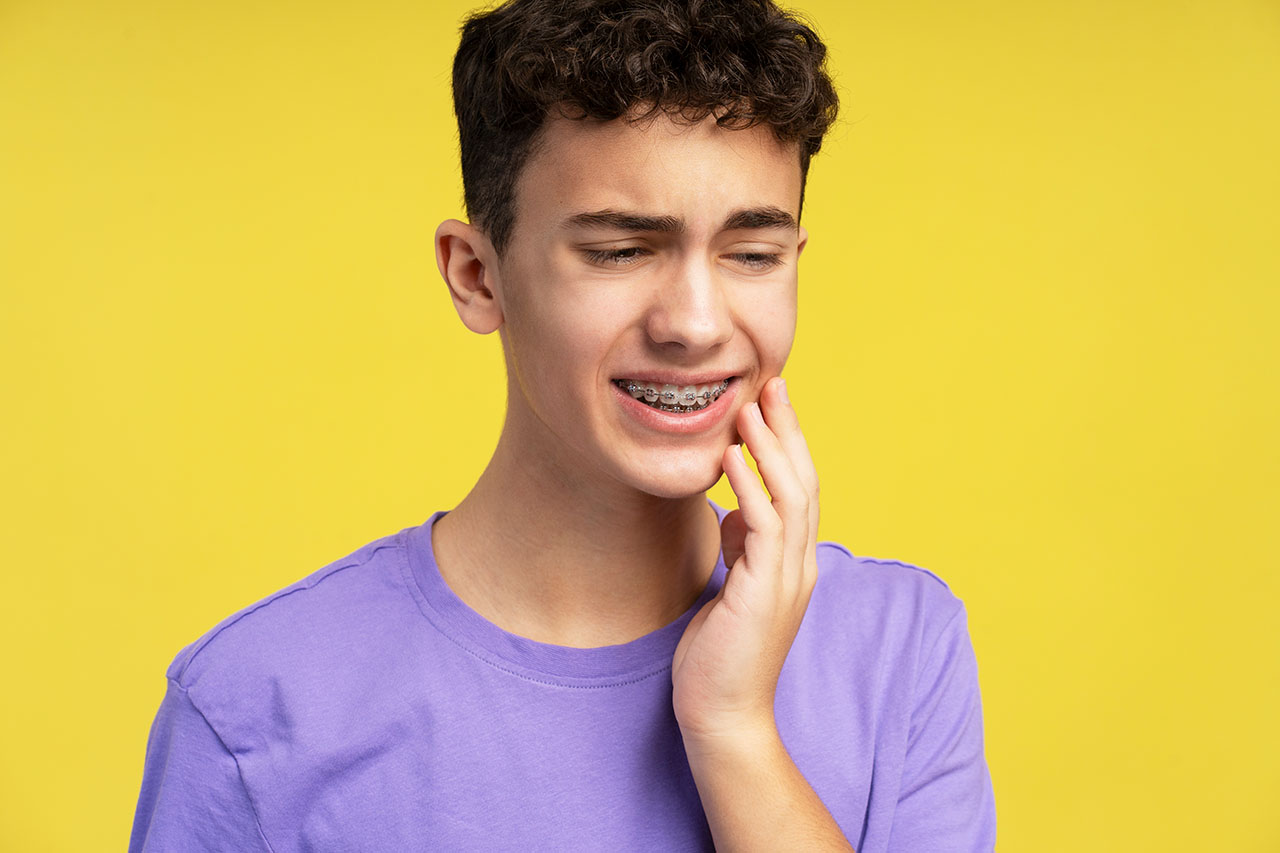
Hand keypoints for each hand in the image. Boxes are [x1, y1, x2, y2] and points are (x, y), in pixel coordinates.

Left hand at [672, 376, 820, 746]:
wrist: (723, 714)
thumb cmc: (720, 655)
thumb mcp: (732, 588)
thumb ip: (741, 549)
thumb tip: (735, 511)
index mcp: (794, 563)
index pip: (799, 489)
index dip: (788, 443)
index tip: (770, 402)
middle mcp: (800, 565)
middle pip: (804, 481)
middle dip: (788, 430)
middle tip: (772, 383)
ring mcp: (788, 578)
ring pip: (791, 496)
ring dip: (771, 447)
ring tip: (751, 406)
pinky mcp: (765, 591)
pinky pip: (764, 525)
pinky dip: (751, 486)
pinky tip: (734, 456)